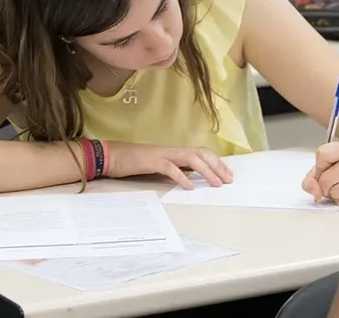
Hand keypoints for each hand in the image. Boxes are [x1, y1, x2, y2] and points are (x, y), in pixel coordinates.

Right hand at [105, 142, 233, 189]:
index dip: (216, 162)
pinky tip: (189, 187)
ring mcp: (162, 154)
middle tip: (228, 180)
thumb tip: (189, 178)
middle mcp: (171, 150)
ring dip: (206, 171)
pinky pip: (169, 168)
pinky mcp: (151, 161)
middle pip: (200, 153)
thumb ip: (173, 170)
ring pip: (190, 158)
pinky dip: (181, 177)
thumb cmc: (132, 162)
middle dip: (217, 166)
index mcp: (173, 152)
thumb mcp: (157, 167)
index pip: (200, 153)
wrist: (110, 156)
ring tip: (216, 183)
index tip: (227, 175)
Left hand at [301, 141, 338, 205]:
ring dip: (331, 193)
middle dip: (323, 183)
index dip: (319, 164)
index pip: (322, 155)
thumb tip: (315, 194)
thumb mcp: (327, 159)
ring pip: (335, 194)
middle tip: (331, 178)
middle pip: (326, 180)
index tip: (326, 163)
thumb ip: (312, 176)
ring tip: (338, 183)